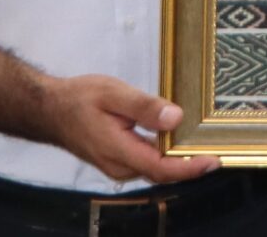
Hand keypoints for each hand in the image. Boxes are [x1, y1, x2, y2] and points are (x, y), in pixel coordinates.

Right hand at [42, 74, 219, 183]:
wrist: (49, 110)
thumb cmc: (78, 99)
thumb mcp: (113, 93)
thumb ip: (145, 107)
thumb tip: (175, 118)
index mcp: (118, 151)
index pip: (162, 169)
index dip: (190, 168)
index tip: (214, 160)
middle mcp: (119, 166)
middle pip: (163, 173)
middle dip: (191, 165)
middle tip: (217, 147)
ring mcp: (117, 167)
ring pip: (156, 169)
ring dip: (179, 160)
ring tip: (203, 143)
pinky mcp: (118, 162)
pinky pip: (147, 163)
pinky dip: (165, 155)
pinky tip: (177, 140)